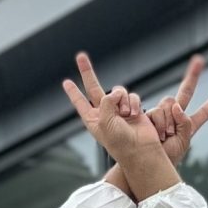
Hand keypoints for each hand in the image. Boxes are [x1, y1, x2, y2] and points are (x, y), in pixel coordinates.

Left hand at [63, 53, 176, 200]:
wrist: (140, 150)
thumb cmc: (120, 142)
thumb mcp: (104, 121)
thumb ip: (106, 102)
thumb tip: (116, 93)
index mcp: (92, 119)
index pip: (80, 102)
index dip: (73, 92)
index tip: (66, 82)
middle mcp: (104, 112)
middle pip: (94, 87)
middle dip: (87, 71)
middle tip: (80, 56)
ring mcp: (119, 110)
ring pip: (119, 91)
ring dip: (123, 100)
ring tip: (126, 115)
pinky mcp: (134, 108)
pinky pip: (133, 96)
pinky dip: (134, 103)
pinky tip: (135, 115)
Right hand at [143, 55, 207, 172]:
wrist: (144, 162)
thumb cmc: (166, 158)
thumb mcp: (183, 143)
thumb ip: (185, 123)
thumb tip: (177, 106)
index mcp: (188, 126)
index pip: (202, 114)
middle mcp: (174, 117)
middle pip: (184, 93)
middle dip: (192, 76)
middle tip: (199, 59)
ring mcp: (161, 115)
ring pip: (168, 104)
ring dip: (167, 122)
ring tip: (164, 137)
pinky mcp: (147, 116)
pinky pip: (155, 111)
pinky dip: (157, 121)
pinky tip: (156, 132)